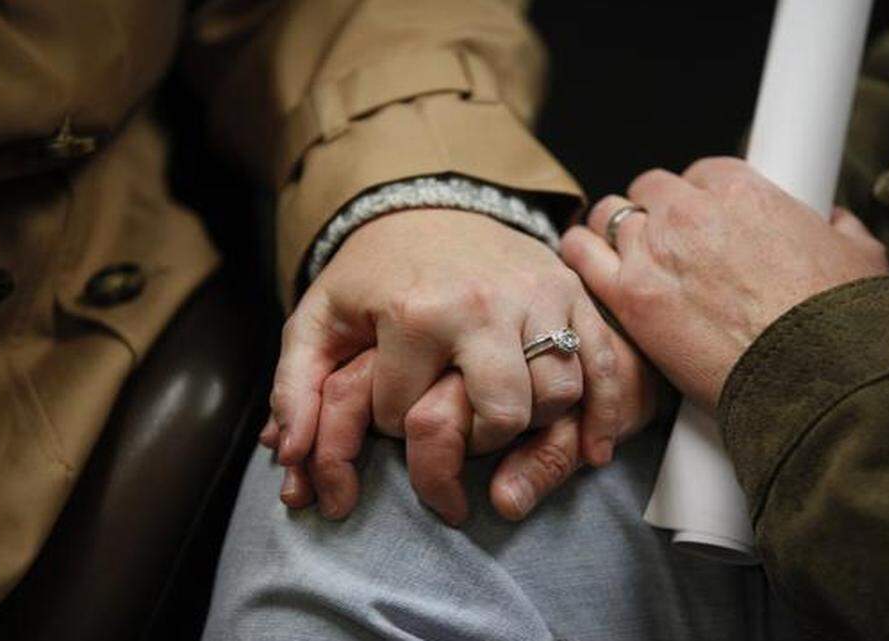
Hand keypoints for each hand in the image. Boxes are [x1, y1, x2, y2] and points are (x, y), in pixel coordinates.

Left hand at [263, 209, 659, 521]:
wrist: (427, 200)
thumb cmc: (371, 271)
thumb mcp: (319, 318)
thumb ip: (293, 386)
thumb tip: (284, 456)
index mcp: (415, 313)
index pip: (409, 418)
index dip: (394, 422)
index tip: (393, 398)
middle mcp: (482, 305)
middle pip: (500, 415)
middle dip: (475, 439)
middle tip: (460, 427)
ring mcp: (535, 295)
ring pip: (557, 393)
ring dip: (534, 424)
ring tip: (509, 422)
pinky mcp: (571, 291)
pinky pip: (604, 363)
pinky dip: (605, 410)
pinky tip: (593, 446)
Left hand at [561, 157, 888, 410]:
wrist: (816, 374)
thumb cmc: (840, 321)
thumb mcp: (860, 257)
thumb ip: (840, 229)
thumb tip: (836, 223)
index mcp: (742, 189)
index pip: (699, 175)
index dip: (698, 203)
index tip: (702, 226)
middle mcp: (690, 210)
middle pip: (651, 192)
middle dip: (656, 215)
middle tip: (666, 249)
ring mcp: (654, 250)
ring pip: (611, 216)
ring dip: (616, 233)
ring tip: (623, 255)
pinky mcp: (629, 296)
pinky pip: (580, 253)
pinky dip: (578, 252)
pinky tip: (583, 260)